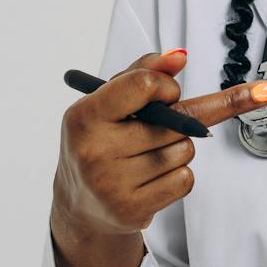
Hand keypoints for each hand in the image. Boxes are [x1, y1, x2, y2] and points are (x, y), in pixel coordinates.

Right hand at [51, 47, 266, 264]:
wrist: (82, 204)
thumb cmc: (100, 143)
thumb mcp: (109, 102)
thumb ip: (144, 72)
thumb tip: (178, 57)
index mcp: (85, 116)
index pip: (144, 84)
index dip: (167, 87)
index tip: (168, 94)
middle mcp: (94, 150)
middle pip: (174, 122)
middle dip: (175, 123)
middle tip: (149, 132)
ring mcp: (112, 184)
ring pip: (184, 151)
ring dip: (178, 150)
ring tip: (146, 157)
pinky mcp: (132, 210)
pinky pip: (185, 180)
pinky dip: (178, 176)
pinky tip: (152, 178)